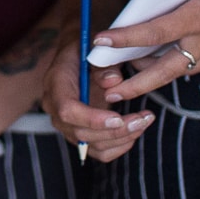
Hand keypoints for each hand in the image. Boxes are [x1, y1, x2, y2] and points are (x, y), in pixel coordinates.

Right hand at [40, 43, 153, 163]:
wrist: (78, 54)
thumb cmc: (88, 48)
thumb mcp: (95, 47)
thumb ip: (103, 64)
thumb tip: (113, 82)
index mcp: (55, 83)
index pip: (67, 110)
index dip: (92, 119)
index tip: (118, 119)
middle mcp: (55, 108)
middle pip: (82, 133)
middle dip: (116, 131)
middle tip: (143, 119)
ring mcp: (66, 124)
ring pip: (93, 146)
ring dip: (122, 139)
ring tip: (144, 121)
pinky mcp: (79, 134)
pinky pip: (99, 151)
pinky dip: (119, 146)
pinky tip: (135, 132)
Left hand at [94, 0, 199, 105]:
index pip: (154, 31)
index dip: (124, 37)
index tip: (100, 41)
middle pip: (159, 70)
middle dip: (131, 83)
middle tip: (105, 89)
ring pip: (172, 72)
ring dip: (146, 77)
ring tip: (121, 79)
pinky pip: (187, 66)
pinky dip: (166, 68)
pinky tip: (152, 61)